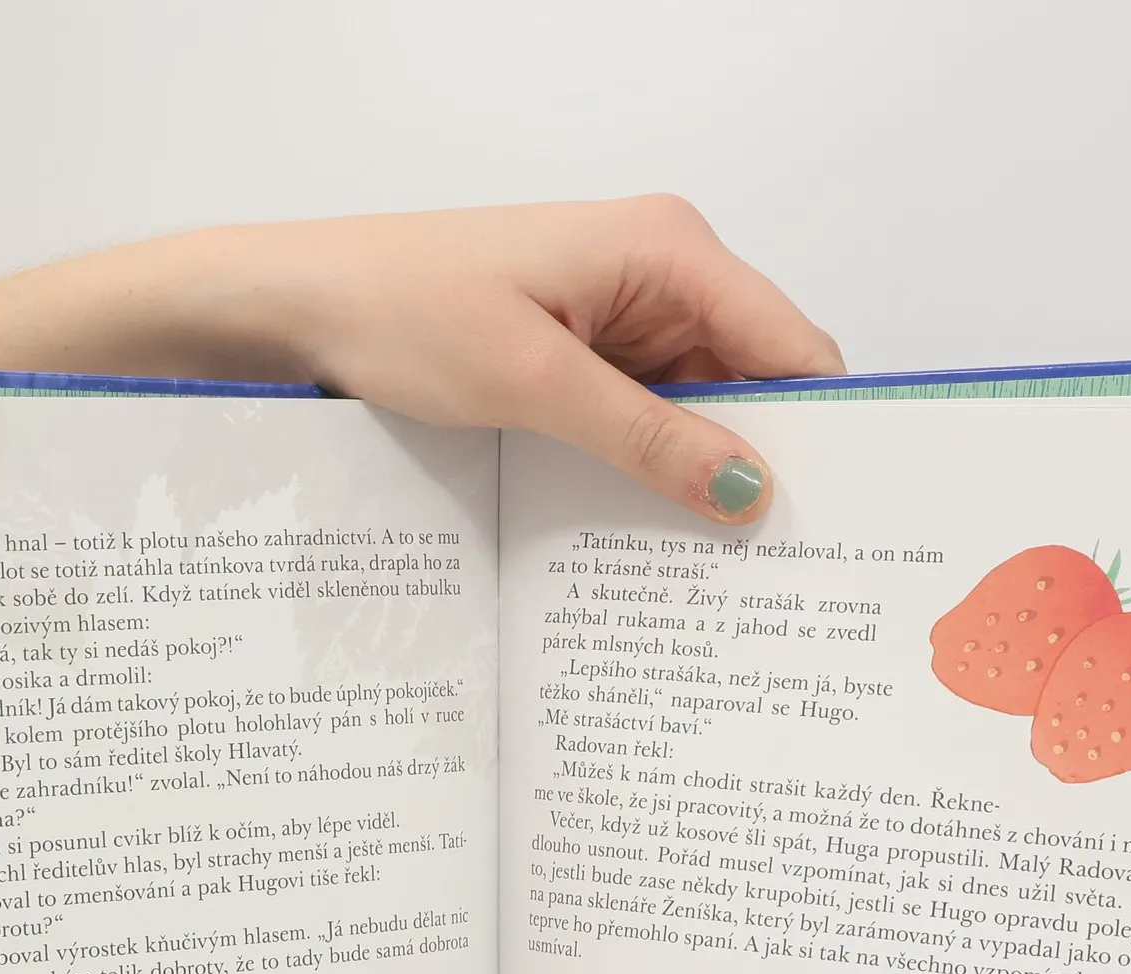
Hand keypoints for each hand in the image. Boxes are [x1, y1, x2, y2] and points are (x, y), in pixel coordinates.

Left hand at [233, 196, 845, 521]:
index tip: (825, 523)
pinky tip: (646, 524)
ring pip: (703, 406)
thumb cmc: (404, 310)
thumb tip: (748, 491)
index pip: (791, 345)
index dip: (820, 432)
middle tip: (764, 567)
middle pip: (756, 380)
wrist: (304, 302)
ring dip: (698, 472)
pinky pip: (649, 412)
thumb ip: (648, 438)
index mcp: (669, 249)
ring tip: (704, 562)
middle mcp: (663, 271)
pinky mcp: (589, 348)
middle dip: (759, 462)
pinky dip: (652, 463)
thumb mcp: (535, 386)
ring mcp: (626, 311)